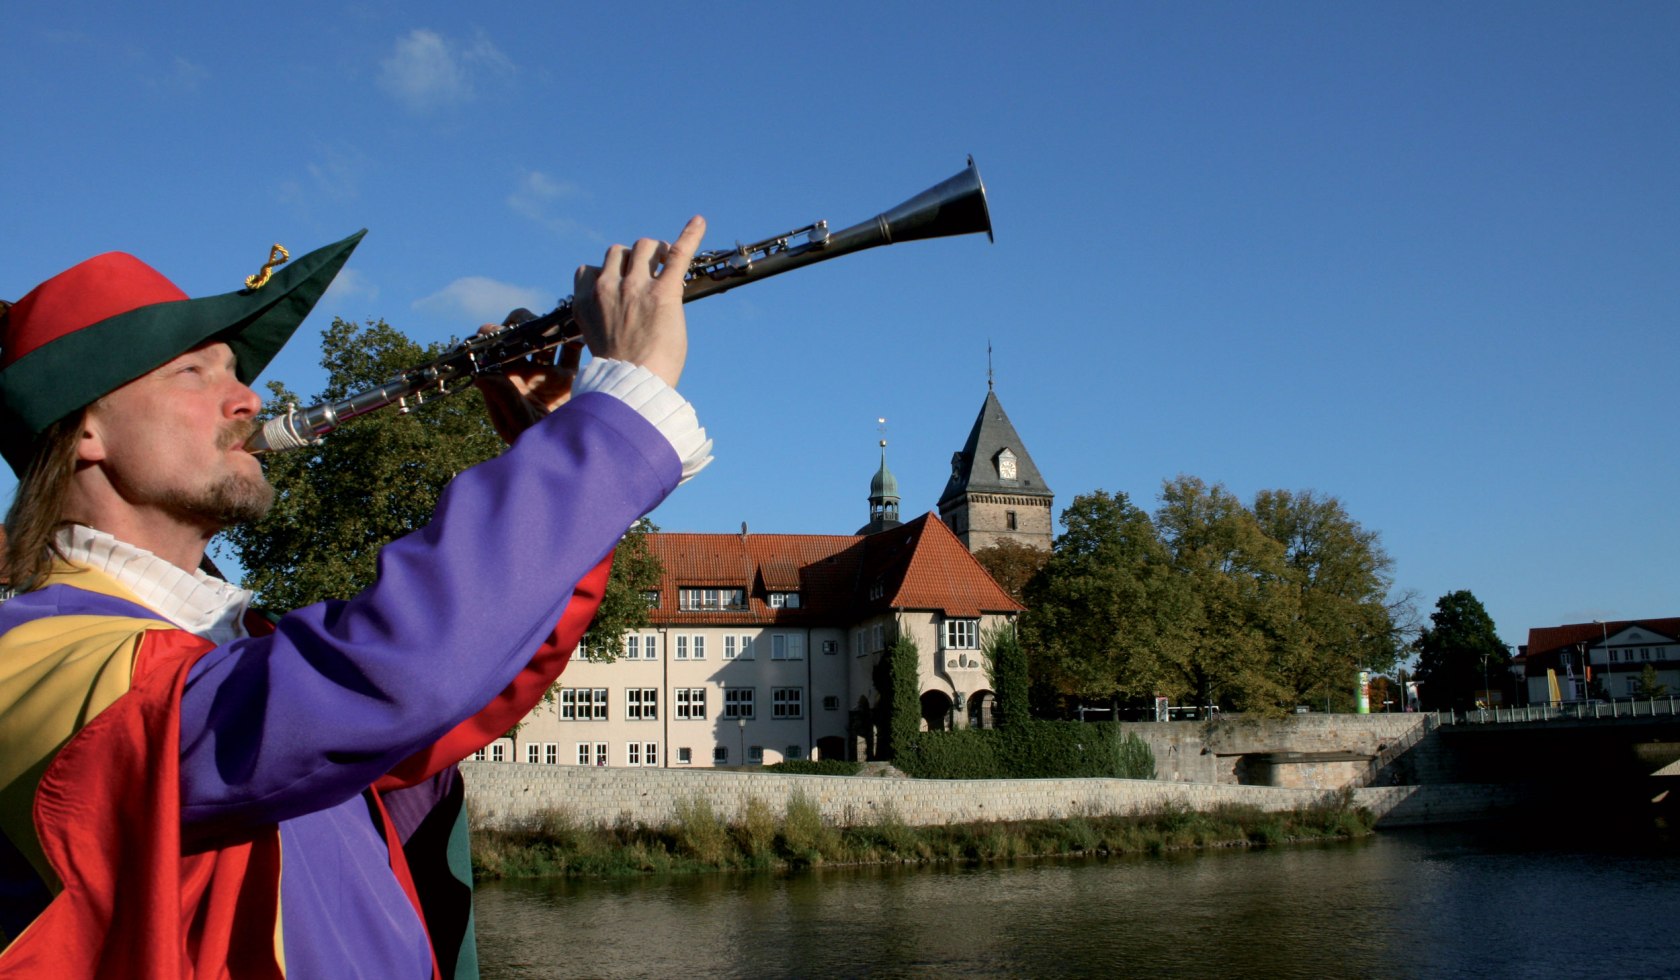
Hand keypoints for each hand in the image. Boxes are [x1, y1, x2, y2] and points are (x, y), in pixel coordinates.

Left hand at [474, 310, 583, 444]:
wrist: (573, 458)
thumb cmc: (541, 447)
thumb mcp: (520, 425)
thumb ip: (504, 398)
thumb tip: (481, 374)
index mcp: (506, 384)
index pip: (493, 353)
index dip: (492, 337)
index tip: (496, 329)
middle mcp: (525, 375)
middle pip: (519, 338)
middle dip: (523, 325)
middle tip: (533, 326)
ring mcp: (548, 374)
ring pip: (546, 339)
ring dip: (549, 327)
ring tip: (555, 324)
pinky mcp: (570, 377)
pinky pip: (572, 350)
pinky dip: (575, 336)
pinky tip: (576, 331)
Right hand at [572, 216, 704, 389]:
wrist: (632, 387)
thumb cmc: (619, 373)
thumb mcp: (597, 340)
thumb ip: (603, 318)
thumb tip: (618, 315)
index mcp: (585, 302)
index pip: (588, 270)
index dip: (606, 275)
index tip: (619, 285)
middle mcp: (606, 288)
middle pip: (617, 252)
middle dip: (633, 259)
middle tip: (650, 272)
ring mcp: (634, 287)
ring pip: (643, 246)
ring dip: (655, 251)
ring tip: (667, 262)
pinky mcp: (663, 292)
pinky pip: (678, 254)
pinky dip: (690, 235)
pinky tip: (699, 222)